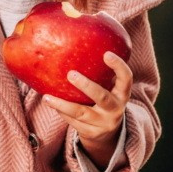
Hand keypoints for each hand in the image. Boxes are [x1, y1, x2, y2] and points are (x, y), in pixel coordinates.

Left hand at [42, 50, 131, 168]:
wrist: (107, 134)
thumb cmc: (104, 101)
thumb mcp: (109, 88)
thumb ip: (100, 72)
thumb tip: (81, 37)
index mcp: (122, 95)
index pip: (126, 79)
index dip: (119, 67)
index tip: (106, 54)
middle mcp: (115, 109)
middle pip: (102, 97)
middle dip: (87, 86)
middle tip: (71, 74)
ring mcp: (103, 123)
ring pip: (81, 113)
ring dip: (63, 104)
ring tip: (47, 96)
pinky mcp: (91, 133)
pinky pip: (73, 122)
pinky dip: (61, 111)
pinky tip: (50, 102)